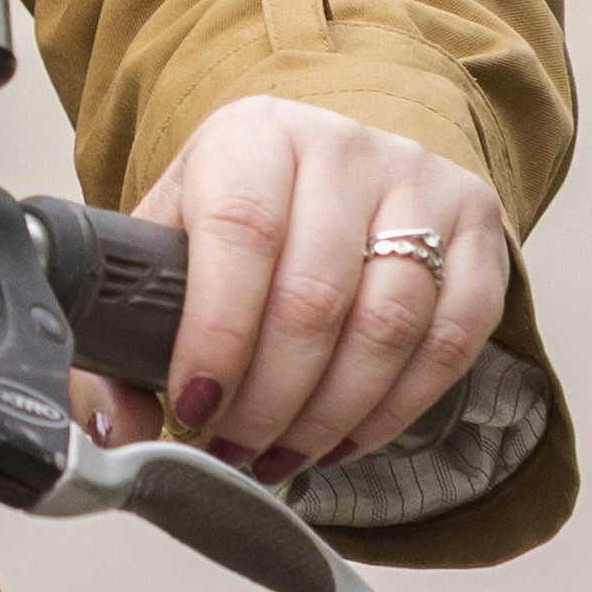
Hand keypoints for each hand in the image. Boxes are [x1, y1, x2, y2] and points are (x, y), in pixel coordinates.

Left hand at [105, 94, 511, 480]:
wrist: (325, 164)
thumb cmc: (239, 215)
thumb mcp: (167, 246)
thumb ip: (118, 340)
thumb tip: (115, 433)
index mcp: (252, 137)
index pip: (241, 232)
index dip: (219, 334)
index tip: (196, 407)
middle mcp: (342, 147)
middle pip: (316, 295)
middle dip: (270, 400)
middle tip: (236, 448)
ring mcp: (420, 183)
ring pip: (389, 326)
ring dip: (330, 416)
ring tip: (282, 454)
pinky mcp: (476, 227)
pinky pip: (451, 340)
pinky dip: (395, 410)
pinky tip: (344, 437)